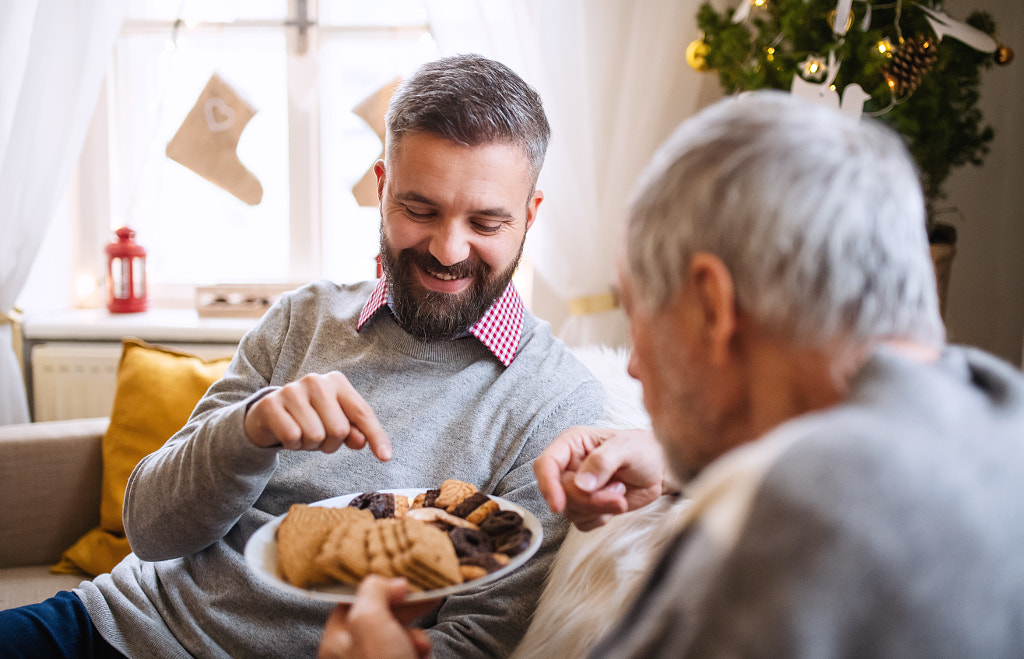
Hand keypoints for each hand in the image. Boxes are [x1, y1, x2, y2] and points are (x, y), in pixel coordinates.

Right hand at [244, 372, 390, 460]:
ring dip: (310, 445)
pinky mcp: (271, 404)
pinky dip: (292, 444)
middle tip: (319, 438)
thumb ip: (353, 431)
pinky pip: (292, 437)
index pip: (362, 412)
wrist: (267, 414)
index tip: (386, 457)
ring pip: (315, 436)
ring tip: (302, 434)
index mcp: (337, 382)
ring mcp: (292, 390)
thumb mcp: (334, 422)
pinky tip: (287, 434)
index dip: (376, 437)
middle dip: (330, 444)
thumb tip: (361, 441)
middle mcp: (316, 381)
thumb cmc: (309, 418)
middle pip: (339, 430)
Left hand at [318, 577, 437, 658]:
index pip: (352, 601)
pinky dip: (417, 650)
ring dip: (413, 633)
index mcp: (335, 640)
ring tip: (420, 644)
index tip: (401, 583)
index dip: (377, 588)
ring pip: (396, 636)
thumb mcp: (370, 622)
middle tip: (424, 600)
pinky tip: (422, 654)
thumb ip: (372, 593)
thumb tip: (390, 582)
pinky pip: (407, 654)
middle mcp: (351, 655)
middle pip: (376, 617)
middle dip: (402, 611)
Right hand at [534, 426, 664, 530]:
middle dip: (589, 499)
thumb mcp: (627, 447)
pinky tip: (615, 503)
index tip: (558, 504)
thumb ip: (603, 461)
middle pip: (559, 492)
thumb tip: (581, 484)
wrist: (660, 470)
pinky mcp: (586, 506)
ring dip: (598, 508)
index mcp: (571, 444)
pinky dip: (600, 518)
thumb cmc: (644, 450)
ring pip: (570, 510)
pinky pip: (582, 522)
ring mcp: (576, 488)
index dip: (548, 485)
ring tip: (620, 492)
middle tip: (618, 492)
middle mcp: (569, 466)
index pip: (545, 464)